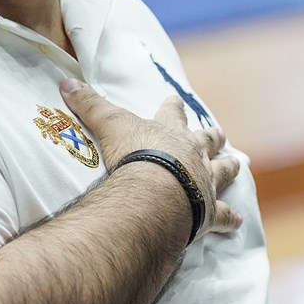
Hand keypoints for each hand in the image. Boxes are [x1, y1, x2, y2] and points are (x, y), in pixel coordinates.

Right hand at [59, 79, 241, 238]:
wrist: (157, 191)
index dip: (172, 107)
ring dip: (230, 168)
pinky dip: (231, 219)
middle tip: (220, 133)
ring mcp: (204, 181)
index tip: (176, 100)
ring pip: (224, 171)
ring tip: (237, 165)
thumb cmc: (134, 155)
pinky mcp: (209, 211)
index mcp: (170, 132)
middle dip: (212, 136)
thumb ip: (90, 105)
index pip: (172, 112)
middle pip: (207, 139)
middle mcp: (193, 153)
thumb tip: (66, 81)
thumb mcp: (109, 124)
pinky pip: (225, 215)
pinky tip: (237, 222)